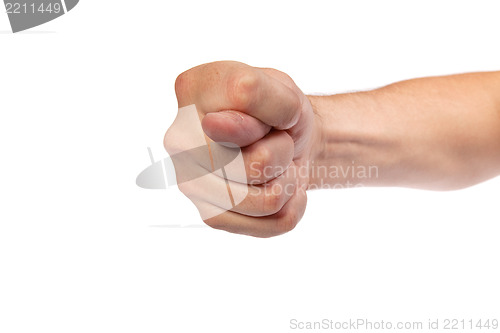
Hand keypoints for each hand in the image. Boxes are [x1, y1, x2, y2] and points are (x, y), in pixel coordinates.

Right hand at [164, 61, 319, 236]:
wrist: (290, 141)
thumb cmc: (279, 111)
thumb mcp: (281, 88)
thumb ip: (254, 94)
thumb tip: (214, 126)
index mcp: (192, 90)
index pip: (247, 94)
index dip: (278, 105)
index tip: (270, 107)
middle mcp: (179, 139)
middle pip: (259, 162)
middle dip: (283, 150)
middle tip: (273, 138)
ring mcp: (189, 182)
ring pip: (268, 199)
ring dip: (287, 180)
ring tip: (274, 162)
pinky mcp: (211, 215)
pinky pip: (275, 222)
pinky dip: (292, 205)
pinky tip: (278, 186)